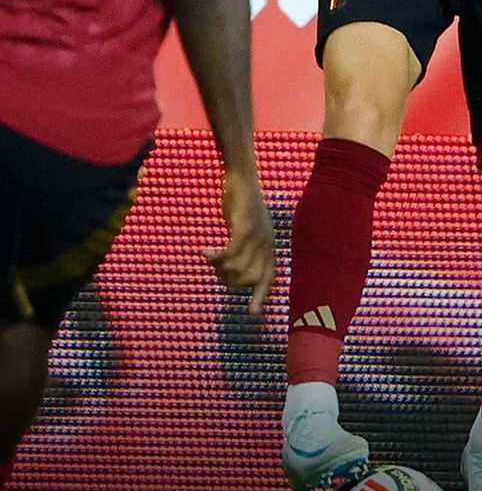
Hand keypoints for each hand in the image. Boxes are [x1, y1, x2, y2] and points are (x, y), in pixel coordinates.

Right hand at [204, 172, 275, 312]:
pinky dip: (216, 256)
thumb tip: (234, 270)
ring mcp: (257, 235)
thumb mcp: (248, 227)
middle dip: (228, 279)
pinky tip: (203, 253)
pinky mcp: (245, 226)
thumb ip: (246, 247)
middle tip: (215, 268)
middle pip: (247, 279)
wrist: (242, 177)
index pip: (269, 276)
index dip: (261, 295)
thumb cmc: (242, 203)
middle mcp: (267, 243)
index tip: (253, 314)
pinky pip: (230, 253)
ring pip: (237, 268)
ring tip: (210, 257)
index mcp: (269, 245)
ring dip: (219, 267)